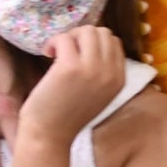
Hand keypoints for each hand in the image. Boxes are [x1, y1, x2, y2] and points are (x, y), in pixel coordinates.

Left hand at [19, 26, 127, 146]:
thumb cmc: (68, 115)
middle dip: (81, 36)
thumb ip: (102, 71)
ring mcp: (92, 69)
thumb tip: (91, 41)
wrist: (50, 135)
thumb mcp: (98, 93)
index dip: (93, 43)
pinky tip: (47, 54)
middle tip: (65, 51)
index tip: (77, 54)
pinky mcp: (70, 66)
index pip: (114, 42)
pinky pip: (64, 38)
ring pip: (86, 31)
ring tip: (56, 52)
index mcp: (119, 79)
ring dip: (69, 37)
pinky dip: (54, 41)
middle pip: (102, 33)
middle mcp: (110, 72)